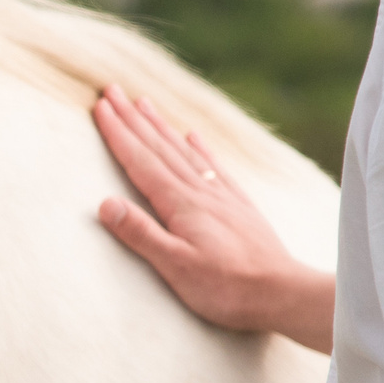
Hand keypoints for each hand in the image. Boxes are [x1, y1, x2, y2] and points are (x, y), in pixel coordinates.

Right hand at [94, 84, 333, 352]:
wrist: (282, 292)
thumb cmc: (227, 288)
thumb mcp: (176, 268)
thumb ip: (142, 234)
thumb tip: (106, 204)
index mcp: (180, 205)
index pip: (140, 161)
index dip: (118, 133)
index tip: (100, 106)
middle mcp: (200, 192)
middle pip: (159, 147)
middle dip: (133, 118)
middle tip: (113, 90)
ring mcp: (221, 196)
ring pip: (183, 151)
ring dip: (160, 126)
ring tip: (144, 103)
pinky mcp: (238, 205)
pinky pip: (213, 166)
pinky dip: (199, 147)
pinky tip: (192, 135)